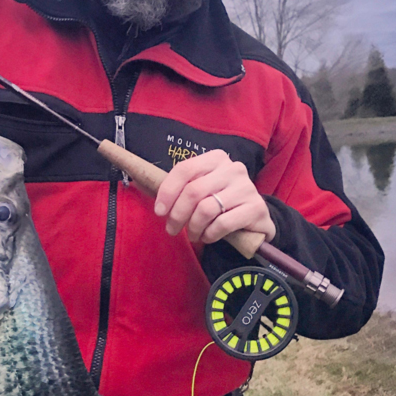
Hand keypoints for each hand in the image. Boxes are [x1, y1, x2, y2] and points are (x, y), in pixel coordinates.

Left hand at [154, 149, 275, 244]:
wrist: (254, 219)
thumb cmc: (220, 202)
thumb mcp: (200, 189)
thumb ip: (179, 187)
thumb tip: (139, 184)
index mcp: (216, 158)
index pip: (185, 169)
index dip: (167, 191)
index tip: (159, 211)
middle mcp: (233, 169)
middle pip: (193, 191)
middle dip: (177, 215)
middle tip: (172, 229)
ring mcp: (247, 187)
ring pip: (206, 209)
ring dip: (193, 227)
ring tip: (193, 235)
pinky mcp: (256, 208)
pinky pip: (222, 224)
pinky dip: (210, 234)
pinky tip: (208, 236)